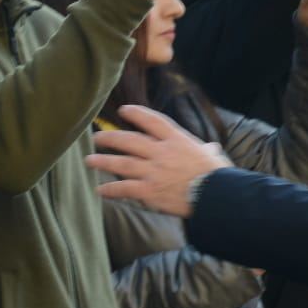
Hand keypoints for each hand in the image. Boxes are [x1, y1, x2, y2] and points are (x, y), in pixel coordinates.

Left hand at [87, 105, 232, 217]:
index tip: (124, 110)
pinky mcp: (149, 191)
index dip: (137, 114)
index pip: (153, 121)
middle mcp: (162, 153)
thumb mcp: (212, 156)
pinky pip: (124, 188)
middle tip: (96, 137)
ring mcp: (153, 171)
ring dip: (103, 161)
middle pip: (129, 140)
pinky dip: (110, 189)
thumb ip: (205, 150)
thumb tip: (210, 149)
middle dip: (110, 138)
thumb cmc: (218, 176)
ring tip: (89, 160)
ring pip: (121, 163)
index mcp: (177, 140)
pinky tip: (100, 190)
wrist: (218, 196)